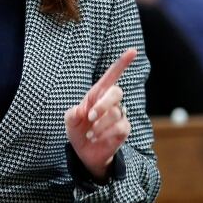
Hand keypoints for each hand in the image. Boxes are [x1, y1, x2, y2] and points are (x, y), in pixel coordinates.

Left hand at [64, 48, 135, 180]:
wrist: (84, 151)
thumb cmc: (78, 130)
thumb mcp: (69, 121)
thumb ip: (72, 114)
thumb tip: (82, 111)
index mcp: (97, 94)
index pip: (112, 76)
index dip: (122, 63)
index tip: (133, 50)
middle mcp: (111, 102)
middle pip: (117, 92)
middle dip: (103, 104)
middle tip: (90, 117)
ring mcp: (119, 115)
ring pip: (115, 113)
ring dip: (99, 124)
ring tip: (89, 133)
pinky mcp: (123, 129)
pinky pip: (119, 127)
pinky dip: (105, 134)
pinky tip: (95, 138)